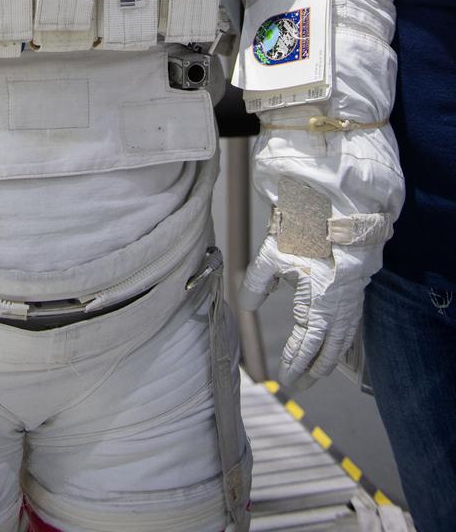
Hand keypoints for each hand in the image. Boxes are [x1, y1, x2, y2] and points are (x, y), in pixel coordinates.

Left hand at [238, 235, 374, 388]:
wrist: (341, 213)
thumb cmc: (305, 233)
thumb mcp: (271, 255)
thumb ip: (255, 283)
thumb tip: (244, 307)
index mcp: (318, 305)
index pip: (305, 346)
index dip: (295, 364)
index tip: (285, 380)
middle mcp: (338, 310)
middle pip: (327, 351)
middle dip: (312, 371)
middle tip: (299, 386)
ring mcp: (350, 302)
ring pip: (342, 342)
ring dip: (328, 360)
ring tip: (314, 373)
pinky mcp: (356, 292)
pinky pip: (352, 328)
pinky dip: (343, 344)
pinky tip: (337, 347)